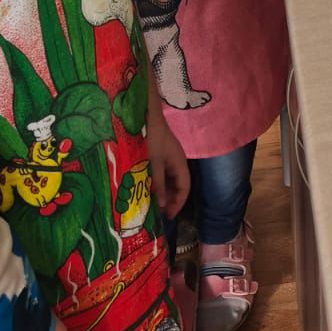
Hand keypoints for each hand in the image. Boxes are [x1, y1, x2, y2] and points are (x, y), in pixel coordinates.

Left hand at [147, 76, 189, 218]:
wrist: (146, 114)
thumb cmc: (151, 138)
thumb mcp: (154, 164)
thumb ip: (158, 184)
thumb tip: (162, 205)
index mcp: (180, 163)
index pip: (185, 187)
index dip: (179, 203)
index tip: (169, 216)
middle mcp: (177, 160)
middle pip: (178, 184)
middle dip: (170, 198)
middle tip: (159, 212)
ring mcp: (168, 156)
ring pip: (169, 178)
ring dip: (162, 190)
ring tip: (152, 202)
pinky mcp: (160, 152)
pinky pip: (162, 171)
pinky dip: (157, 181)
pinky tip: (147, 186)